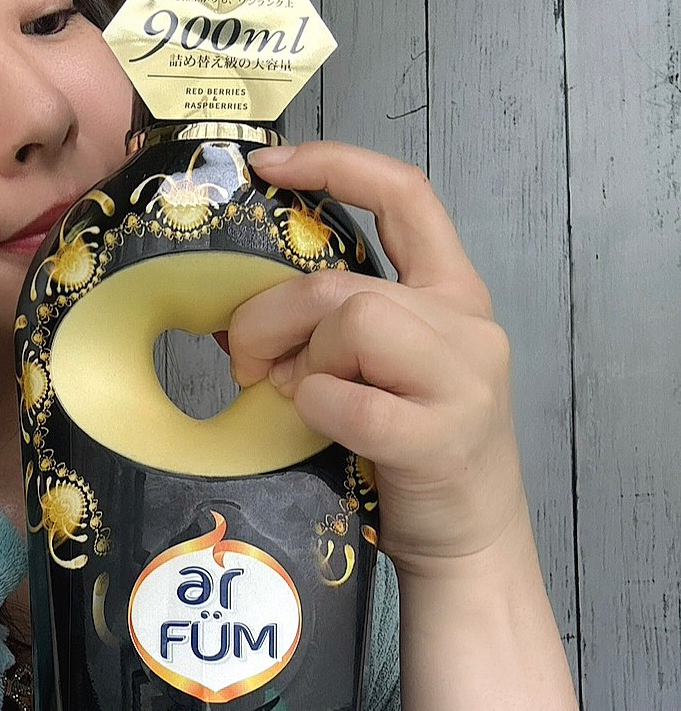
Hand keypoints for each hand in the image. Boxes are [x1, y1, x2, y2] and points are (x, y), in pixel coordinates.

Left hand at [228, 141, 526, 579]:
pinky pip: (347, 398)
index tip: (269, 164)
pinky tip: (321, 430)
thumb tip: (240, 310)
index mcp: (454, 295)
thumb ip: (337, 328)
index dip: (336, 164)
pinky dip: (316, 409)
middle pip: (343, 283)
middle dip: (272, 316)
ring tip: (292, 399)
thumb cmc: (411, 457)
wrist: (469, 547)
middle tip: (245, 362)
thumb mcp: (383, 373)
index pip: (407, 196)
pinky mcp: (441, 437)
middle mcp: (469, 326)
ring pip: (351, 321)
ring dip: (298, 362)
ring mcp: (463, 380)